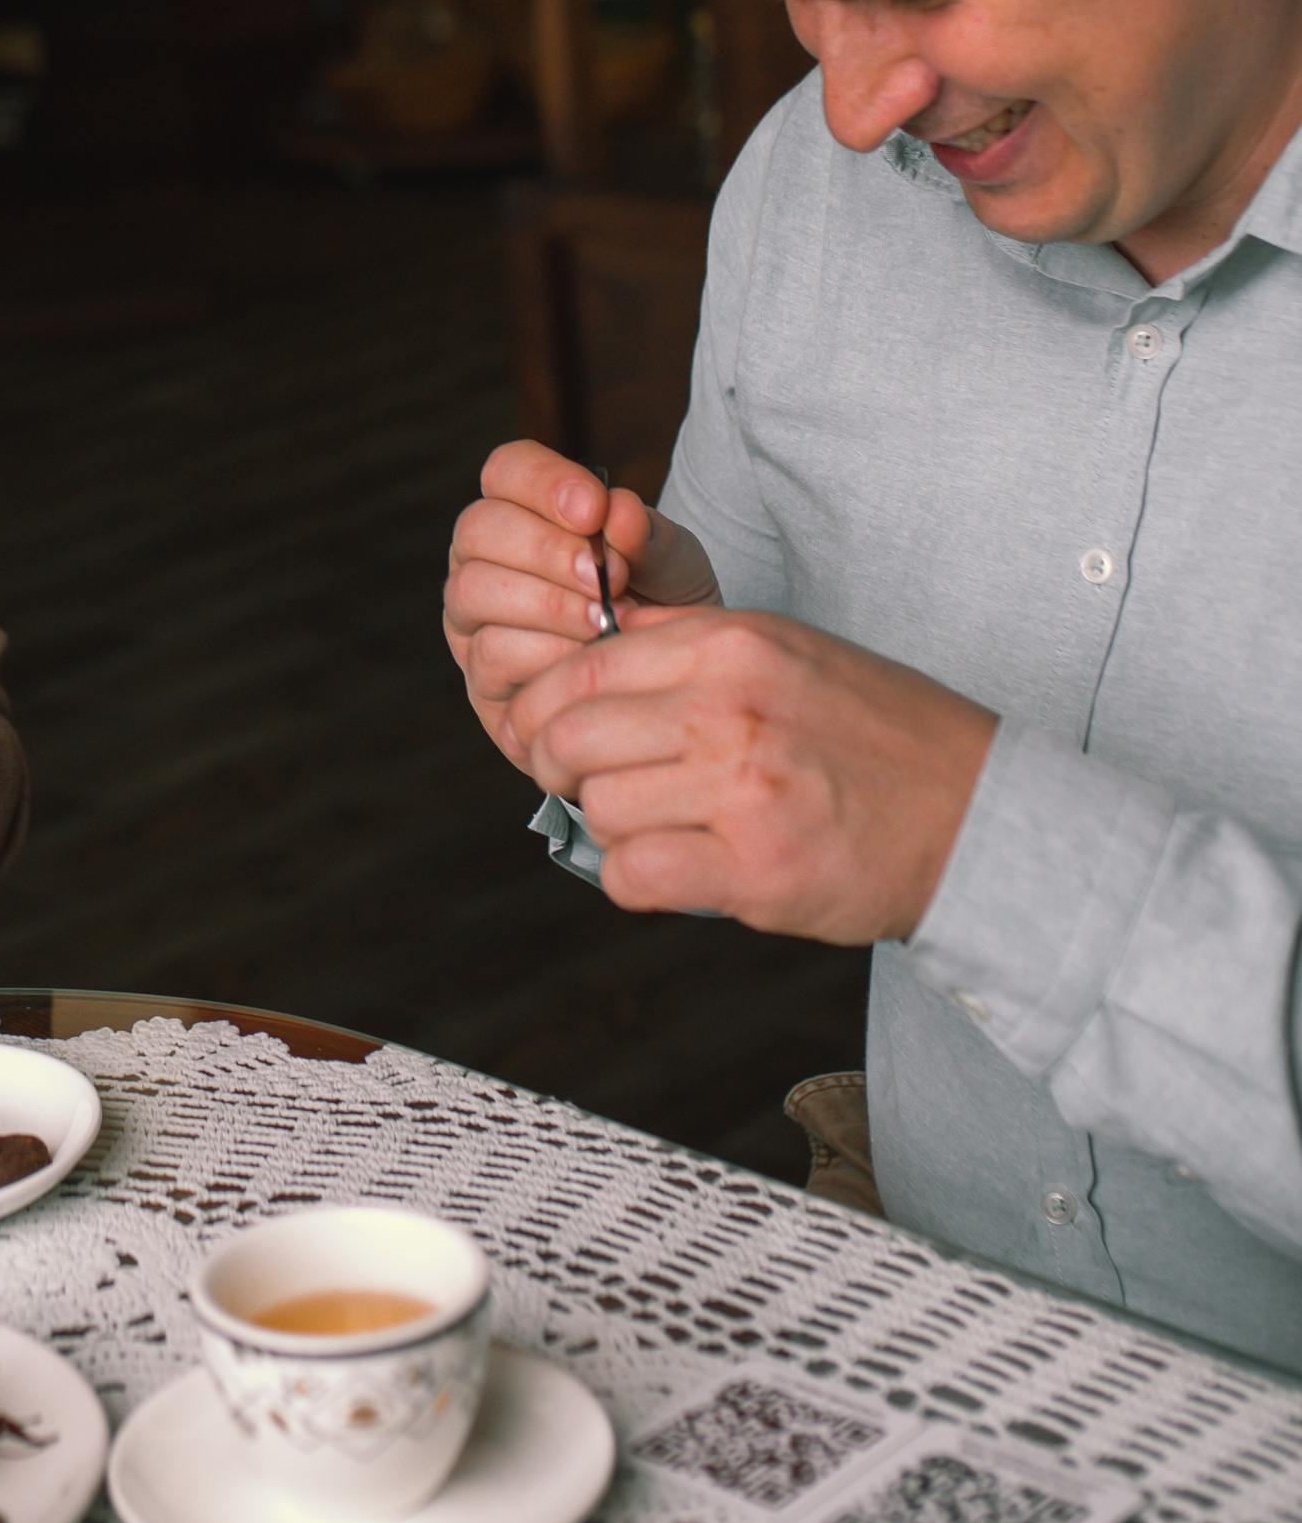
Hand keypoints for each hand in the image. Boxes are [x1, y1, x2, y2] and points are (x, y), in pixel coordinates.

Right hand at [445, 440, 721, 771]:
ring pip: (472, 590)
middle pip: (478, 528)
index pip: (506, 470)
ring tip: (602, 620)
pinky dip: (543, 652)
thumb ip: (644, 533)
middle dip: (545, 549)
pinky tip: (586, 658)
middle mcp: (482, 562)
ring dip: (544, 603)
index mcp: (521, 514)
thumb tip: (617, 513)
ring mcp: (473, 622)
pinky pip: (490, 654)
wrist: (672, 685)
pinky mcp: (483, 683)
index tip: (595, 509)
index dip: (542, 481)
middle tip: (605, 576)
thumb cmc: (661, 606)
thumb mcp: (670, 561)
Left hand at [507, 610, 996, 944]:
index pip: (580, 669)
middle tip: (596, 788)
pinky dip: (637, 880)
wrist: (980, 815)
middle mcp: (730, 705)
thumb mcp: (786, 653)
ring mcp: (743, 787)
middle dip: (563, 770)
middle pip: (568, 737)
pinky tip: (677, 870)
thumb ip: (687, 648)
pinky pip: (633, 875)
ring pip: (599, 808)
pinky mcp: (756, 868)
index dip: (543, 710)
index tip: (555, 738)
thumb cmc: (876, 736)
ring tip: (667, 827)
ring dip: (615, 827)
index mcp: (731, 643)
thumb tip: (585, 651)